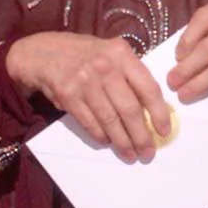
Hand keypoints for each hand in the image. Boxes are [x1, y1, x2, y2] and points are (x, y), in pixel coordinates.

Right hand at [6, 32, 169, 163]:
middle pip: (129, 109)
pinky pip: (90, 122)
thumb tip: (153, 109)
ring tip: (130, 154)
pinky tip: (108, 142)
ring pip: (110, 120)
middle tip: (148, 152)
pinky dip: (101, 136)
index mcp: (121, 53)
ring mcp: (85, 81)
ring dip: (122, 141)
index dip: (159, 112)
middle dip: (141, 135)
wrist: (43, 53)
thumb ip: (131, 75)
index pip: (147, 87)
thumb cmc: (85, 55)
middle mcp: (105, 66)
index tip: (164, 131)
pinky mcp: (68, 95)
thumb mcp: (111, 53)